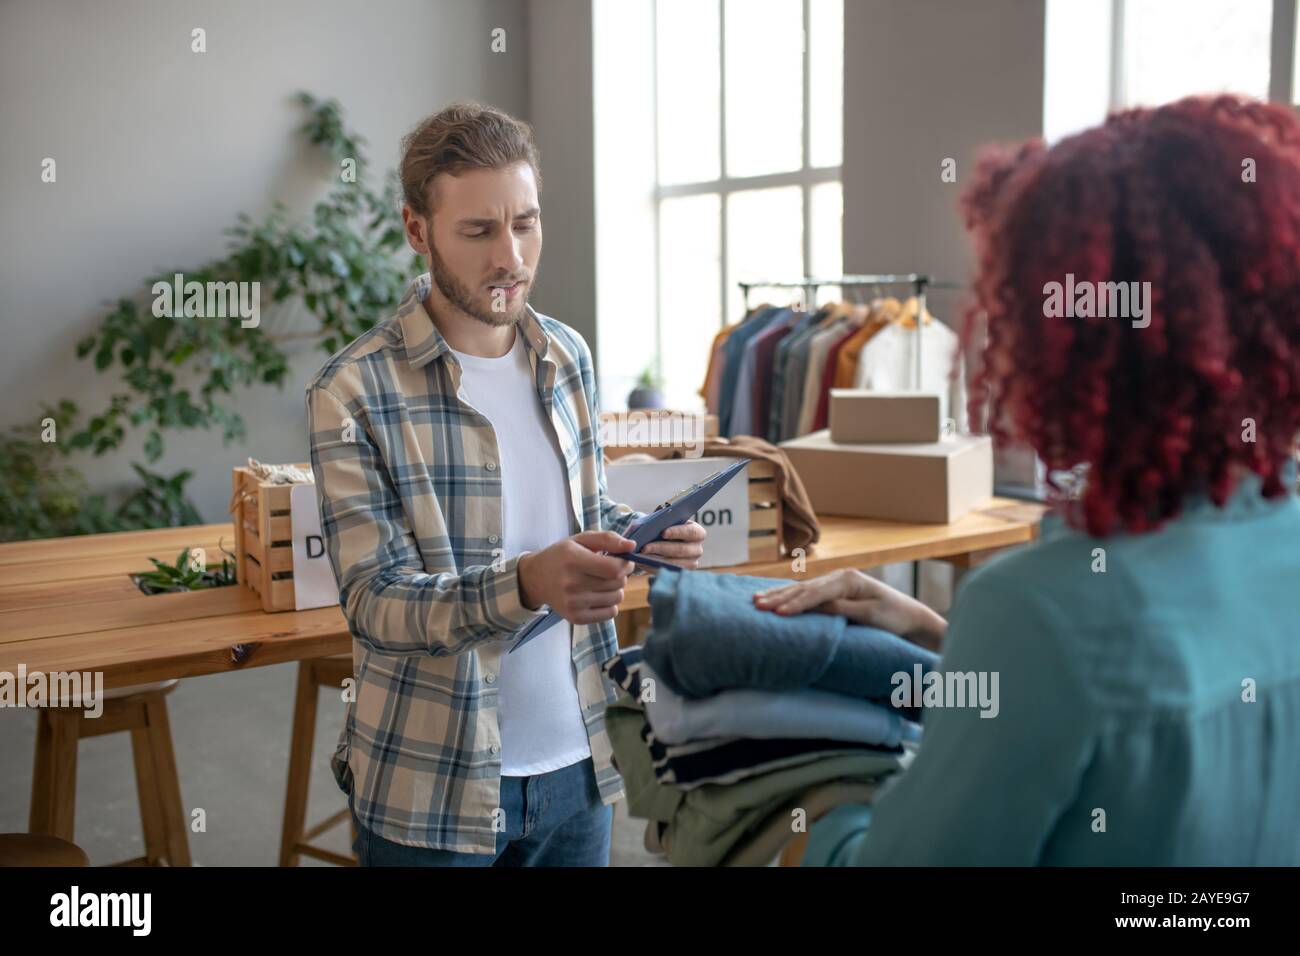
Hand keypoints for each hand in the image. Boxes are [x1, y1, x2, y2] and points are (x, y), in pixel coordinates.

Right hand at [517, 530, 635, 624]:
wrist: (536, 578)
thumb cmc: (562, 556)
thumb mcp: (581, 540)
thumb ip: (608, 539)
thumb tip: (632, 546)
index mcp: (573, 560)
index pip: (614, 569)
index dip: (626, 564)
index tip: (624, 561)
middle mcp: (571, 584)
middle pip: (617, 583)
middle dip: (621, 575)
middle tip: (610, 570)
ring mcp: (573, 604)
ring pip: (617, 598)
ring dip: (616, 589)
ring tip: (602, 582)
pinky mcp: (576, 618)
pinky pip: (610, 613)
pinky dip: (610, 604)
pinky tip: (598, 595)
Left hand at [639, 519, 706, 568]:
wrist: (662, 543)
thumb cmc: (663, 529)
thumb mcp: (663, 522)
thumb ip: (659, 521)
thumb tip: (647, 525)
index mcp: (697, 533)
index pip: (692, 532)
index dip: (678, 532)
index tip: (662, 533)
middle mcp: (697, 549)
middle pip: (681, 549)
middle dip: (661, 548)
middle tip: (644, 547)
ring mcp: (691, 564)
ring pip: (674, 563)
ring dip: (655, 559)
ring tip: (641, 556)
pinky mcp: (681, 573)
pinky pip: (667, 572)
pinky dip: (653, 567)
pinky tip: (642, 563)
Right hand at [751, 568, 946, 650]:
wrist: (910, 616)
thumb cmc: (894, 617)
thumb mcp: (871, 615)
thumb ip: (843, 609)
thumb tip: (816, 607)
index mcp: (849, 580)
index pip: (816, 594)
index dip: (796, 604)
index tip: (777, 613)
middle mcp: (839, 577)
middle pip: (804, 588)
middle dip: (779, 597)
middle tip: (757, 606)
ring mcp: (835, 582)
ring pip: (801, 589)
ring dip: (779, 595)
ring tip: (756, 600)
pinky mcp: (833, 591)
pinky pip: (806, 593)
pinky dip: (788, 595)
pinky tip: (772, 596)